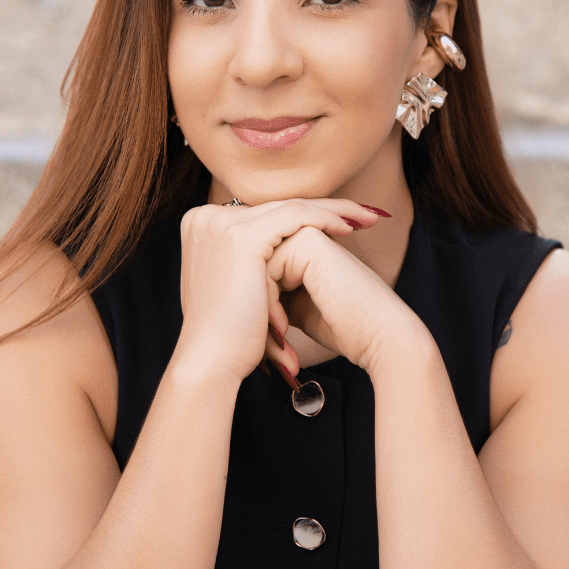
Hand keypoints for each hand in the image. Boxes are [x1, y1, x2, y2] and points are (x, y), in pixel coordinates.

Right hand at [175, 198, 381, 382]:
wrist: (212, 362)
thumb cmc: (230, 335)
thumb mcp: (235, 287)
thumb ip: (249, 263)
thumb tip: (276, 255)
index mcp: (202, 226)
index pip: (265, 212)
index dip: (307, 213)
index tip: (343, 219)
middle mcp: (205, 218)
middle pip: (279, 206)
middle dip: (326, 208)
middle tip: (364, 213)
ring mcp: (220, 224)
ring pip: (290, 207)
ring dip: (334, 211)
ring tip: (366, 219)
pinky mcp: (241, 237)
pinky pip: (294, 217)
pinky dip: (325, 219)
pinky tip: (348, 229)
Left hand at [263, 224, 420, 374]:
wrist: (377, 336)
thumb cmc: (342, 328)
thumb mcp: (295, 307)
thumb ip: (270, 290)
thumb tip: (238, 295)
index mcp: (305, 244)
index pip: (260, 268)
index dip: (261, 306)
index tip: (275, 341)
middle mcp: (306, 232)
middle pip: (255, 265)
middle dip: (259, 308)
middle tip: (275, 343)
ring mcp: (308, 232)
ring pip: (256, 267)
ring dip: (261, 308)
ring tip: (280, 338)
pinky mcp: (310, 241)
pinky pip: (266, 268)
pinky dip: (268, 303)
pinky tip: (285, 327)